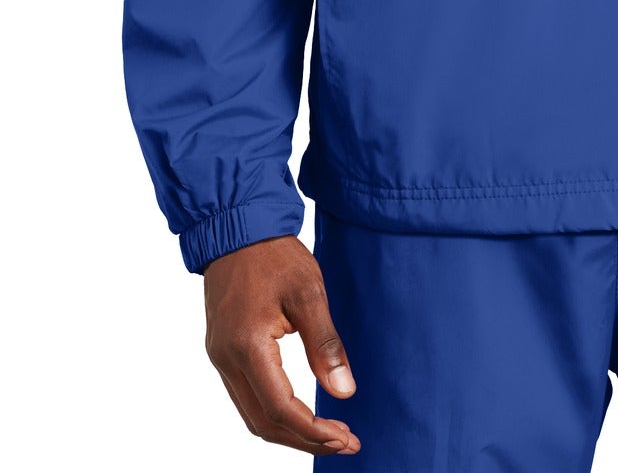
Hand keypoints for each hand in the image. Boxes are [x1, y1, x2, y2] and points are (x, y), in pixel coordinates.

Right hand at [203, 233, 361, 455]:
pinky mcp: (222, 350)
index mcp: (246, 346)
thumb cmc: (274, 254)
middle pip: (263, 422)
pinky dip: (273, 412)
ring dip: (289, 430)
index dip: (314, 431)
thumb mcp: (308, 292)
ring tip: (328, 433)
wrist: (236, 226)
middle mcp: (226, 359)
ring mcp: (219, 356)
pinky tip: (300, 411)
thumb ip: (325, 344)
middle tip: (344, 442)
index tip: (346, 438)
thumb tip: (345, 393)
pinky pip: (245, 396)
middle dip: (305, 439)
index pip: (281, 409)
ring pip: (252, 414)